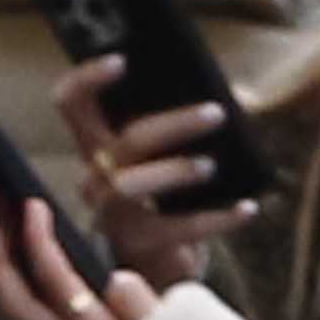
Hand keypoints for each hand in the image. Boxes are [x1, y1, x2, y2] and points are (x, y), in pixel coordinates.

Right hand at [56, 60, 256, 286]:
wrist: (159, 259)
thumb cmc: (165, 193)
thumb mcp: (166, 152)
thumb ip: (186, 120)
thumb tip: (237, 93)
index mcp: (97, 145)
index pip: (71, 103)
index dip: (88, 78)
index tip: (123, 60)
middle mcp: (95, 176)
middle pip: (124, 142)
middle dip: (172, 125)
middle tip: (217, 113)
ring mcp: (111, 213)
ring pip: (130, 185)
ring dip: (175, 170)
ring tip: (211, 166)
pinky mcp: (138, 244)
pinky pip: (175, 229)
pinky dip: (217, 218)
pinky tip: (247, 208)